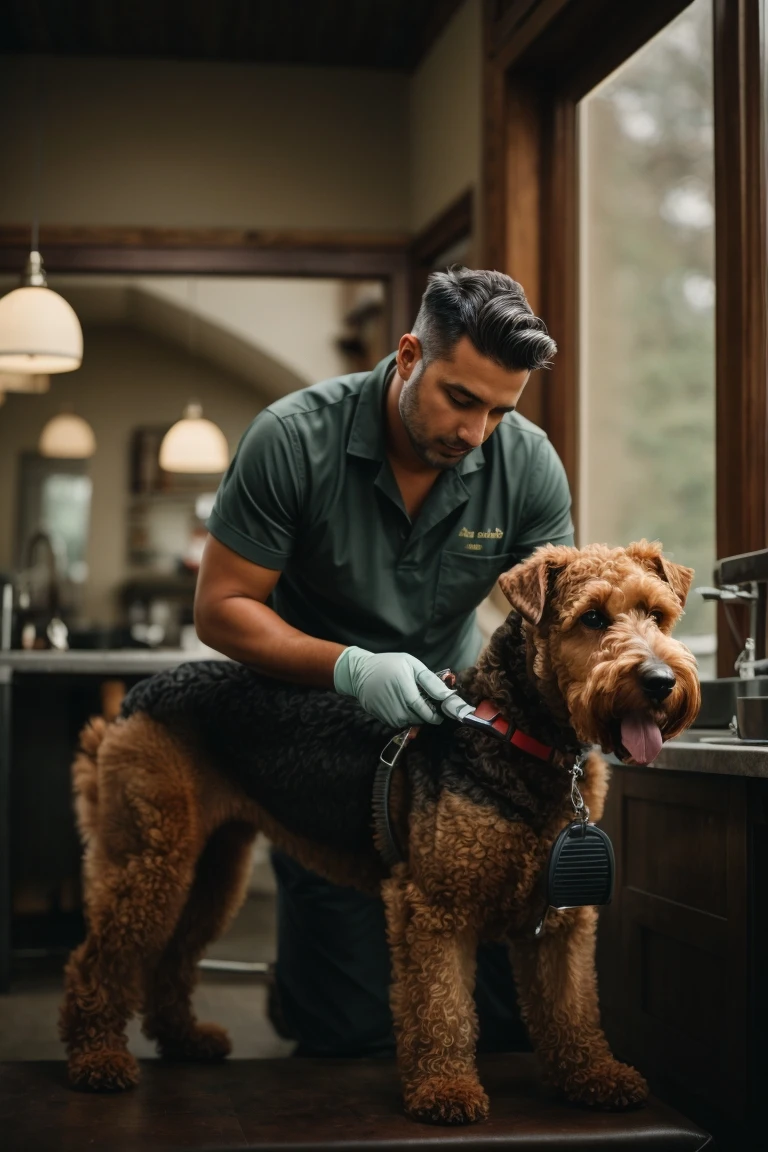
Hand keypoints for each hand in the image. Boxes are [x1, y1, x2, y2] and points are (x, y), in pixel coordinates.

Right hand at [333, 647, 458, 728]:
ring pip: (411, 722)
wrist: (360, 672)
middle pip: (419, 719)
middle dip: (427, 713)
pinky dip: (405, 716)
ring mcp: (388, 715)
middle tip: (427, 701)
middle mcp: (396, 707)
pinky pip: (400, 723)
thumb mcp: (412, 665)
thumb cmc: (389, 664)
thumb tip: (447, 696)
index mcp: (405, 691)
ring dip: (416, 715)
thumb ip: (430, 681)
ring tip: (413, 700)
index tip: (442, 711)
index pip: (426, 711)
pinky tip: (402, 704)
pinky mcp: (382, 719)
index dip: (436, 714)